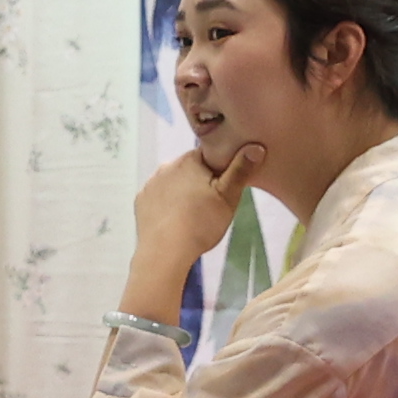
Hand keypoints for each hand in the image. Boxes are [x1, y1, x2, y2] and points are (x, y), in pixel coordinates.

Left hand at [124, 143, 251, 319]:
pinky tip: (175, 220)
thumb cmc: (201, 223)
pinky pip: (159, 197)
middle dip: (201, 181)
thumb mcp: (228, 197)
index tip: (224, 186)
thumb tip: (256, 146)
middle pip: (191, 168)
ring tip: (192, 215)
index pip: (210, 154)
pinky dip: (167, 204)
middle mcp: (167, 165)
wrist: (165, 251)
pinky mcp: (141, 200)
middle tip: (211, 204)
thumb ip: (241, 170)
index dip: (220, 169)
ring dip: (183, 192)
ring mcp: (151, 183)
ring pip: (174, 182)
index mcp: (189, 160)